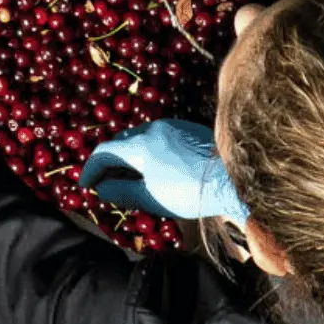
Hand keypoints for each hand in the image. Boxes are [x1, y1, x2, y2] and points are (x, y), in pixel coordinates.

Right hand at [77, 119, 248, 223]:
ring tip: (131, 178)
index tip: (86, 185)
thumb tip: (102, 188)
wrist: (236, 178)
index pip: (105, 152)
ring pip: (141, 138)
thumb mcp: (151, 197)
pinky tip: (155, 168)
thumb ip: (121, 191)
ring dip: (129, 156)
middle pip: (121, 142)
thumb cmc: (191, 191)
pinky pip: (158, 137)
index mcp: (141, 143)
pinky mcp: (189, 129)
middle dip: (110, 163)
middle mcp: (154, 128)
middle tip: (106, 183)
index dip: (91, 169)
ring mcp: (173, 125)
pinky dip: (148, 151)